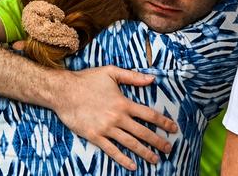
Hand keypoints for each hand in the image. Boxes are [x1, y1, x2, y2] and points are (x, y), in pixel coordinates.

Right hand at [51, 65, 177, 170]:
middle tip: (169, 149)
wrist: (63, 91)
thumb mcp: (111, 72)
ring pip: (130, 143)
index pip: (149, 114)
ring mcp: (106, 129)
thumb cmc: (87, 80)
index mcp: (123, 103)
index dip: (163, 122)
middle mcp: (118, 118)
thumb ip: (132, 77)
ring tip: (156, 160)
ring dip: (145, 152)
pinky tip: (132, 165)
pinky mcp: (94, 136)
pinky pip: (112, 150)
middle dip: (158, 141)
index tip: (174, 129)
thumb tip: (152, 79)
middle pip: (143, 132)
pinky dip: (123, 159)